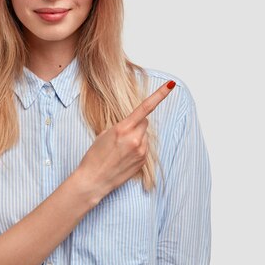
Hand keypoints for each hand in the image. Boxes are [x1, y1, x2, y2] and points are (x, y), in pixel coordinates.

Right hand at [75, 80, 175, 204]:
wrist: (93, 180)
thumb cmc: (94, 156)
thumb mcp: (104, 134)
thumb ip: (122, 126)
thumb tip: (135, 125)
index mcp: (123, 128)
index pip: (145, 107)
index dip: (160, 95)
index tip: (171, 84)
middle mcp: (135, 139)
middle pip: (145, 122)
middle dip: (137, 124)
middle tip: (122, 134)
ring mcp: (140, 151)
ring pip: (145, 136)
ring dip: (136, 138)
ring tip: (121, 149)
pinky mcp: (143, 161)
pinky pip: (144, 148)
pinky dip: (137, 149)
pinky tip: (124, 157)